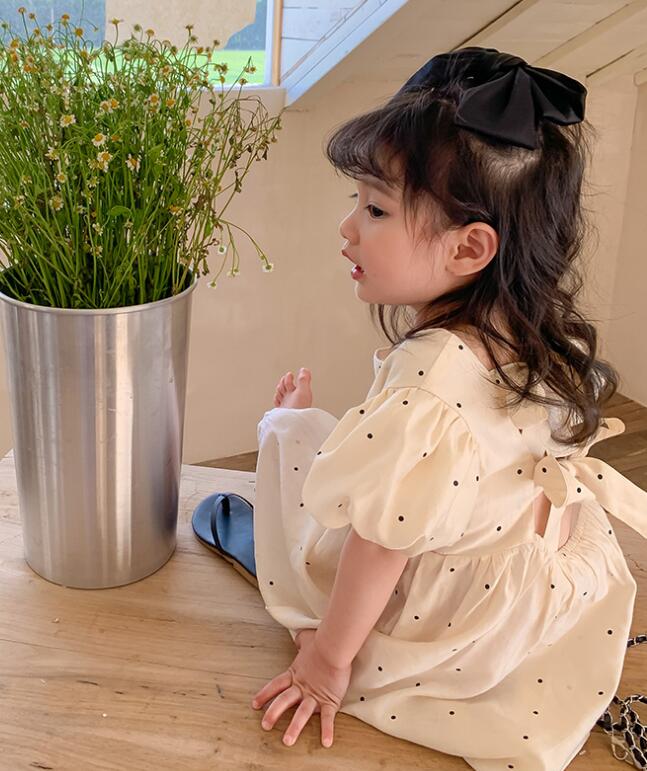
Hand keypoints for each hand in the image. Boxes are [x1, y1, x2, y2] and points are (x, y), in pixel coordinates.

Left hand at [250, 628, 351, 747]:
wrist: (334, 646)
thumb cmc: (321, 641)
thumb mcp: (306, 639)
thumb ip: (301, 641)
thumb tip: (298, 639)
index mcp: (295, 673)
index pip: (275, 685)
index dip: (264, 694)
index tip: (254, 704)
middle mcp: (302, 686)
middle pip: (284, 701)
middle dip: (273, 713)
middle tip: (265, 726)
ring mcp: (315, 695)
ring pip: (302, 714)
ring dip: (294, 728)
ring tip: (287, 741)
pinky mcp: (329, 700)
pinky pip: (327, 718)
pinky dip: (327, 730)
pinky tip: (326, 742)